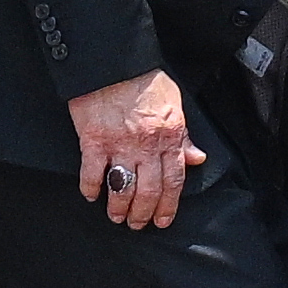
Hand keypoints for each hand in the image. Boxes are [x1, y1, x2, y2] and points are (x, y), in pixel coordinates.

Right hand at [69, 69, 207, 231]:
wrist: (115, 63)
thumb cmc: (145, 80)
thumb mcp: (175, 106)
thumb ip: (184, 136)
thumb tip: (197, 158)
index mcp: (170, 137)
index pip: (175, 180)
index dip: (170, 204)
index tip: (163, 219)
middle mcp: (147, 145)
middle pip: (150, 190)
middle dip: (145, 213)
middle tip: (138, 224)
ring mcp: (120, 144)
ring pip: (124, 187)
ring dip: (120, 207)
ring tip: (117, 217)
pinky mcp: (94, 140)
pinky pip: (92, 172)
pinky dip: (91, 187)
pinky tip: (91, 195)